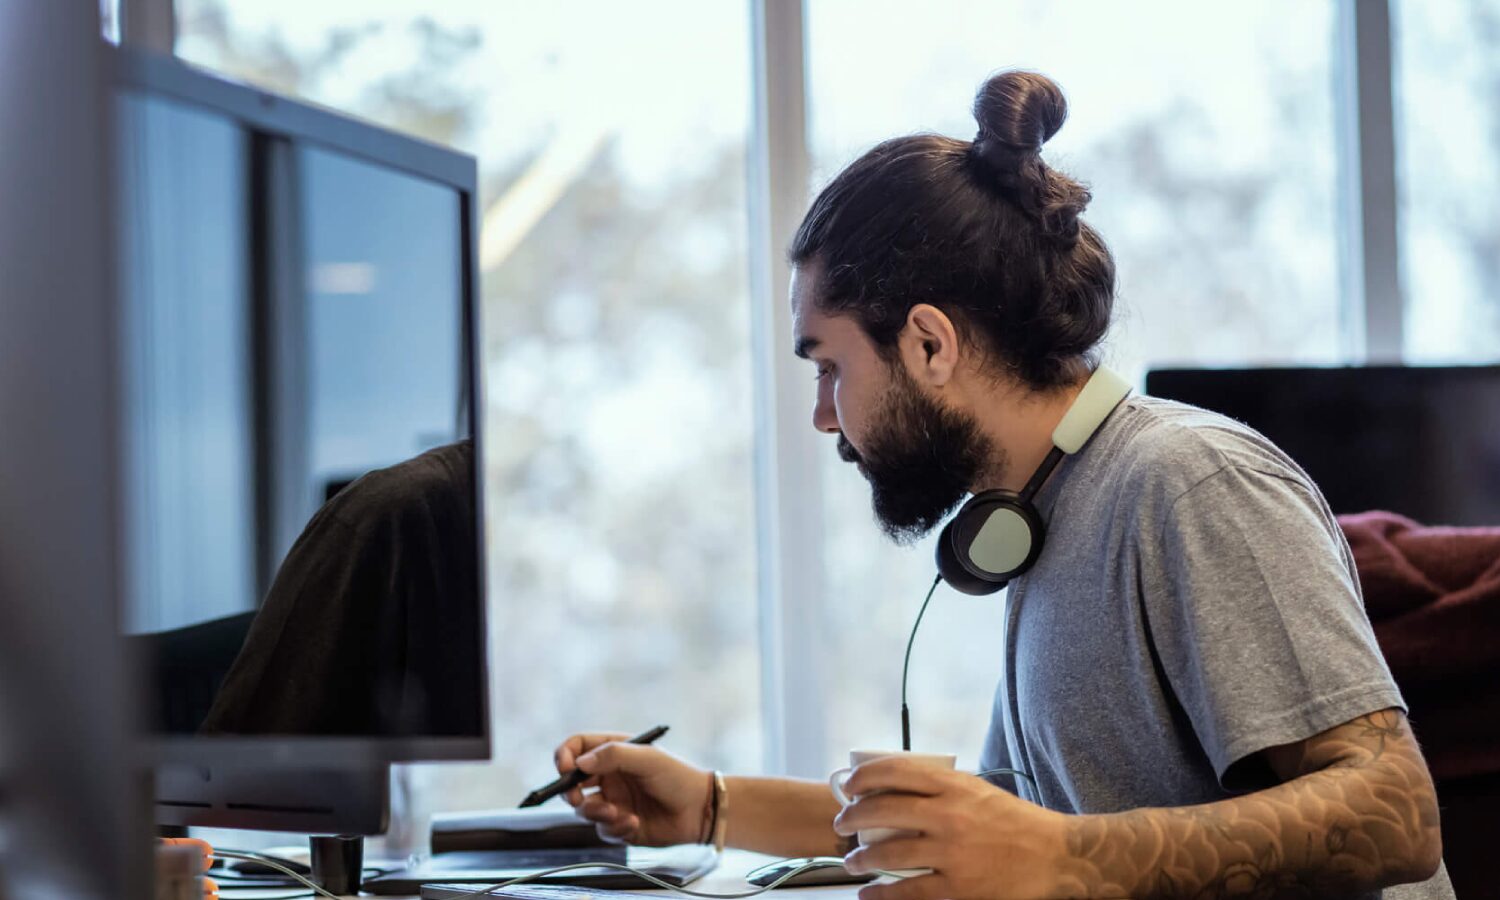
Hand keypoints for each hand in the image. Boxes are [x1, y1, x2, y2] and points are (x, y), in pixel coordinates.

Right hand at [552, 732, 711, 846]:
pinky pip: (603, 830)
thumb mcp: (647, 758)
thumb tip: (579, 763)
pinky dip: (615, 828)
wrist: (700, 811)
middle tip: (578, 799)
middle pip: (572, 782)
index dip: (565, 756)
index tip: (565, 769)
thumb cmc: (677, 777)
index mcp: (614, 752)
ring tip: (618, 814)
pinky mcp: (619, 825)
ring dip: (597, 813)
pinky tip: (635, 823)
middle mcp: (609, 776)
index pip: (578, 748)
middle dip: (570, 792)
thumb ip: (613, 756)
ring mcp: (613, 801)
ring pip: (584, 810)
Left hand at [833, 758, 1069, 899]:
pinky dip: (882, 894)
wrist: (1055, 856)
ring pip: (888, 853)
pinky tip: (869, 894)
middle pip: (882, 810)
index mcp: (954, 786)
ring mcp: (952, 852)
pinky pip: (909, 891)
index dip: (863, 777)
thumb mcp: (977, 791)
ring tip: (851, 862)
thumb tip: (895, 787)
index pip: (894, 771)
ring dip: (861, 858)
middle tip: (841, 824)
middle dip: (852, 817)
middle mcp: (949, 815)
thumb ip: (940, 788)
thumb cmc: (1016, 822)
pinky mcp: (958, 888)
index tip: (848, 786)